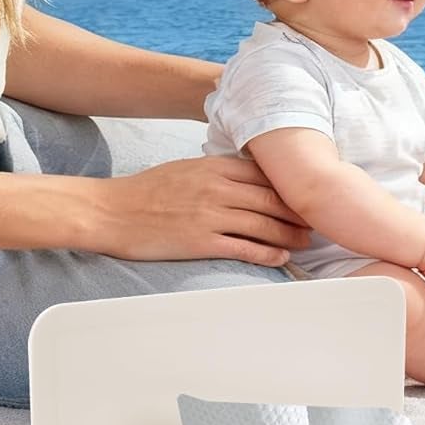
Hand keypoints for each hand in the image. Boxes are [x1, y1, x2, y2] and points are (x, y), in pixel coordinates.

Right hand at [88, 157, 311, 266]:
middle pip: (272, 200)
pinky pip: (244, 247)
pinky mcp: (201, 241)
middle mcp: (217, 188)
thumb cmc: (146, 191)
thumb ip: (219, 171)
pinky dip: (268, 253)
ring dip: (290, 235)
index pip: (265, 175)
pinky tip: (281, 257)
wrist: (109, 212)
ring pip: (264, 224)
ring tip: (305, 242)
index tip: (306, 197)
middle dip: (298, 213)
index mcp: (214, 166)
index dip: (290, 188)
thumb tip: (249, 178)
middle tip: (316, 222)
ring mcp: (210, 215)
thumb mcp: (186, 169)